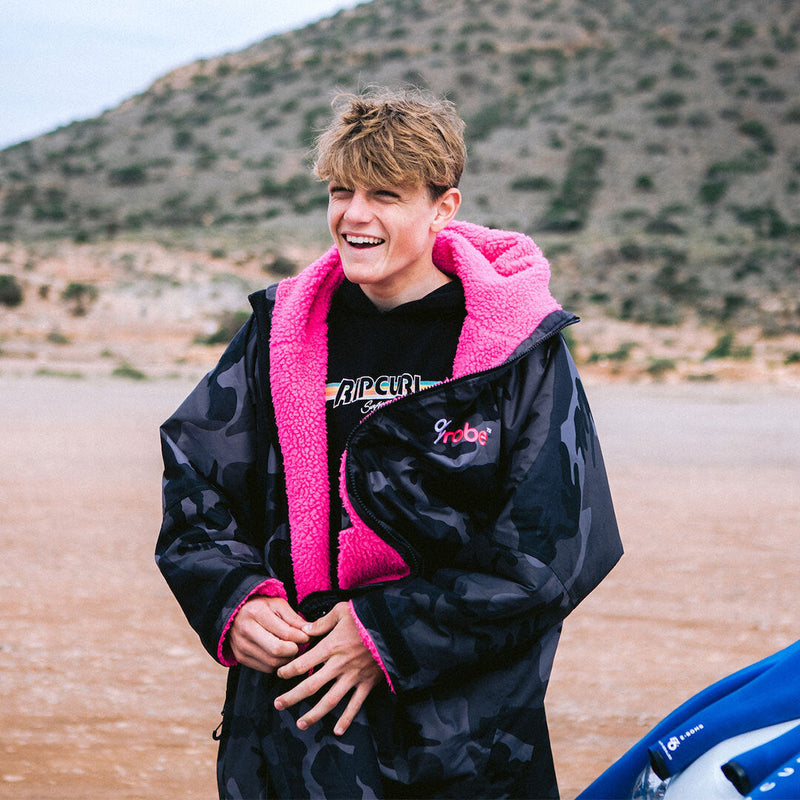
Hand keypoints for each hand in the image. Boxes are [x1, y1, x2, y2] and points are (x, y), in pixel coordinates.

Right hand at [228, 595, 308, 672]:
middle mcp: (246, 630)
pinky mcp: (240, 657)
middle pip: (277, 651)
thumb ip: (294, 619)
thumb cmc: (261, 607)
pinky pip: (266, 668)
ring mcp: (241, 646)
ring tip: (289, 648)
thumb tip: (310, 632)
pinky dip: (277, 664)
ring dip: (286, 659)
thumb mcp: (278, 605)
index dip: (301, 637)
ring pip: (272, 663)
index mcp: (257, 613)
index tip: (307, 636)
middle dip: (293, 650)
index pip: (285, 633)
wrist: (235, 613)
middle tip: (298, 644)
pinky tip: (279, 654)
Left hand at [274, 602, 381, 735]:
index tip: (279, 674)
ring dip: (314, 714)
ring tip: (300, 724)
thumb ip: (322, 622)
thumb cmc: (366, 616)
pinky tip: (337, 730)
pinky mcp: (367, 683)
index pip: (304, 663)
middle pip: (311, 686)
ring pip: (330, 700)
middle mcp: (339, 665)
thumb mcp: (342, 611)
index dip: (288, 670)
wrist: (394, 627)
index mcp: (331, 646)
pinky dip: (347, 718)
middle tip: (278, 705)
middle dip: (292, 697)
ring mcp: (353, 676)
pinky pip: (356, 704)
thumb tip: (305, 630)